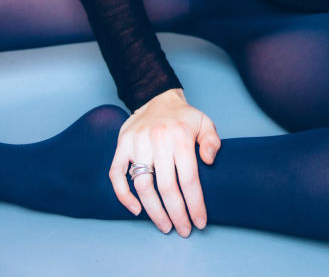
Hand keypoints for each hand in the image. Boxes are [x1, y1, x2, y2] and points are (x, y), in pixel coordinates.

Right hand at [109, 87, 221, 236]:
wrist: (156, 97)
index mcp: (180, 137)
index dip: (194, 204)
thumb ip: (212, 141)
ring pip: (143, 185)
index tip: (199, 222)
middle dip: (176, 214)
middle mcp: (158, 140)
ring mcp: (137, 143)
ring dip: (153, 211)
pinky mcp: (122, 145)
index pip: (188, 179)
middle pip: (166, 187)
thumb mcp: (204, 123)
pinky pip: (116, 174)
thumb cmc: (183, 117)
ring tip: (164, 225)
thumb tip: (209, 161)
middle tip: (182, 230)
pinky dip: (123, 195)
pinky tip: (136, 210)